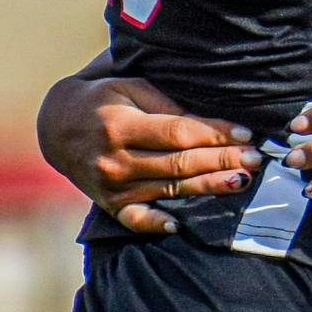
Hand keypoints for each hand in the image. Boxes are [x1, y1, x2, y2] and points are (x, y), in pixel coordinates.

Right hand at [35, 72, 258, 235]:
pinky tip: (179, 225)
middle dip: (222, 161)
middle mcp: (116, 160)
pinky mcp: (110, 204)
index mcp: (121, 125)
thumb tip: (208, 122)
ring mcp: (113, 187)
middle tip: (254, 159)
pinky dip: (156, 224)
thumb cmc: (103, 99)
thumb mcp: (130, 86)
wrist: (56, 127)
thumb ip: (166, 104)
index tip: (245, 133)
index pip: (179, 133)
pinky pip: (136, 220)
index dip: (215, 133)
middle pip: (180, 164)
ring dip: (208, 187)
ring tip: (241, 181)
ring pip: (170, 189)